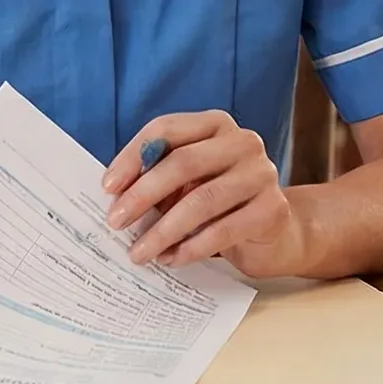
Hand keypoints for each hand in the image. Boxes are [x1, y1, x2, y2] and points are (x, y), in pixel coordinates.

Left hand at [103, 111, 309, 275]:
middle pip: (183, 163)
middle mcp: (243, 142)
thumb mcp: (188, 183)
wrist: (275, 232)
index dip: (132, 156)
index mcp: (216, 124)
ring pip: (201, 200)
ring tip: (138, 252)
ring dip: (163, 230)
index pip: (166, 129)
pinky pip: (222, 231)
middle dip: (142, 195)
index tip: (107, 188)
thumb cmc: (220, 203)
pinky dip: (190, 248)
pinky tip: (170, 259)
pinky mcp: (273, 209)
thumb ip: (158, 179)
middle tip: (115, 222)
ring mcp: (262, 174)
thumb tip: (114, 197)